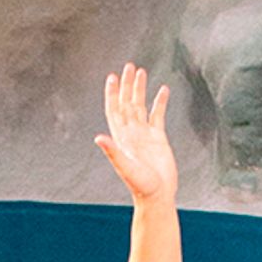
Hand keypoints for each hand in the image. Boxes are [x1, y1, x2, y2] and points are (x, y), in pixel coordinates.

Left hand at [94, 63, 178, 210]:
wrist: (158, 194)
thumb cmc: (141, 185)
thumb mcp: (125, 167)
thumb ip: (113, 151)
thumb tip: (98, 138)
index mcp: (121, 137)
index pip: (114, 110)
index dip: (112, 94)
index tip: (112, 77)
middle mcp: (131, 133)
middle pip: (127, 103)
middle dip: (127, 85)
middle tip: (129, 66)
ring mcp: (145, 134)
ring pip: (141, 106)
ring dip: (140, 89)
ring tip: (142, 71)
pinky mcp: (158, 138)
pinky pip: (158, 115)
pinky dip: (160, 102)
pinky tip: (163, 90)